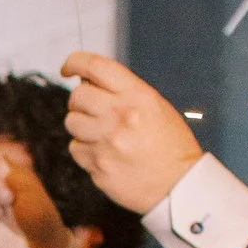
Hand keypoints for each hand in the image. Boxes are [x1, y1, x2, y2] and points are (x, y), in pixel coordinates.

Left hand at [60, 51, 202, 217]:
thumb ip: (123, 92)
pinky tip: (104, 153)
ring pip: (71, 122)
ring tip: (102, 133)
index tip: (68, 67)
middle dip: (80, 101)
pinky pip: (75, 149)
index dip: (75, 62)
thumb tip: (87, 81)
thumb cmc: (169, 145)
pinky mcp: (97, 165)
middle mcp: (119, 115)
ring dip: (81, 125)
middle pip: (77, 96)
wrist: (178, 184)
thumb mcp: (155, 106)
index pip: (96, 67)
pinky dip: (84, 149)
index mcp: (137, 96)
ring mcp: (106, 142)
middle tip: (91, 109)